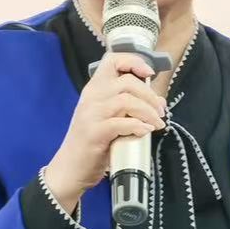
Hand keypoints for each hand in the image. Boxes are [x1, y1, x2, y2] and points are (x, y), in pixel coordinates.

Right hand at [40, 50, 165, 212]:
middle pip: (127, 82)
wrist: (70, 168)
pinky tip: (146, 131)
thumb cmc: (91, 143)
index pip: (111, 60)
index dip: (133, 62)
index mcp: (94, 89)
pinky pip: (121, 123)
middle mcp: (91, 97)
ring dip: (147, 111)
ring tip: (156, 123)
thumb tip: (157, 101)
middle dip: (150, 96)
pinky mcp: (94, 133)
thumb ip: (127, 106)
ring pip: (126, 101)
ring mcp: (91, 114)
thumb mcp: (107, 118)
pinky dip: (138, 126)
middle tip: (160, 111)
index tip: (148, 74)